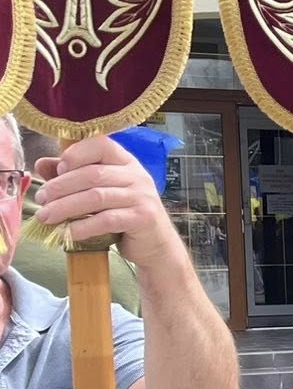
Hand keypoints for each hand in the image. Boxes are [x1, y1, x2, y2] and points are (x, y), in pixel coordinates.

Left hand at [32, 135, 181, 268]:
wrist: (155, 244)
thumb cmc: (124, 214)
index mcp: (125, 162)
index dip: (76, 154)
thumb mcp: (99, 191)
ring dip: (65, 207)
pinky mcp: (143, 218)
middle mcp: (136, 175)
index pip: (100, 145)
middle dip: (60, 187)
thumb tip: (42, 164)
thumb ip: (72, 176)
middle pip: (92, 174)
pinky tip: (69, 232)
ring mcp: (142, 196)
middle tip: (41, 199)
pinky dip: (83, 226)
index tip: (57, 169)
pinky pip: (107, 220)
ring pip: (96, 197)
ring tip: (46, 216)